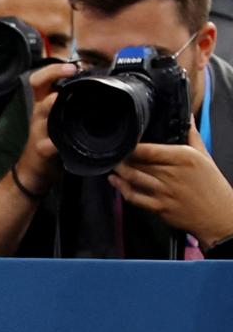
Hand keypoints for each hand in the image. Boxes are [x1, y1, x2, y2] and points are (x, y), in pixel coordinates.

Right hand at [12, 61, 78, 193]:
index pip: (39, 79)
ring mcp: (38, 130)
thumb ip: (69, 107)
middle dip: (54, 75)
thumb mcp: (55, 122)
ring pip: (44, 111)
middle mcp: (38, 113)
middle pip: (38, 87)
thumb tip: (95, 93)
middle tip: (73, 70)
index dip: (52, 69)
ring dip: (54, 103)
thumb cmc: (49, 142)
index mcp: (41, 105)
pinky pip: (52, 142)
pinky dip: (61, 140)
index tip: (72, 66)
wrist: (33, 171)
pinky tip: (74, 138)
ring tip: (64, 97)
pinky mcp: (42, 148)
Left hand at [110, 123, 232, 246]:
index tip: (122, 141)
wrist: (219, 215)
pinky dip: (122, 189)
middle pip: (137, 162)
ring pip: (133, 178)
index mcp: (183, 158)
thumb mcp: (204, 156)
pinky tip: (115, 181)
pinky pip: (135, 197)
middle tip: (112, 152)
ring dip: (119, 171)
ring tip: (112, 164)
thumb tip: (187, 116)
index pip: (148, 149)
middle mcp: (172, 173)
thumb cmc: (212, 184)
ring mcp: (165, 191)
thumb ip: (192, 135)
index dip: (130, 146)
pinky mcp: (160, 207)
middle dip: (122, 157)